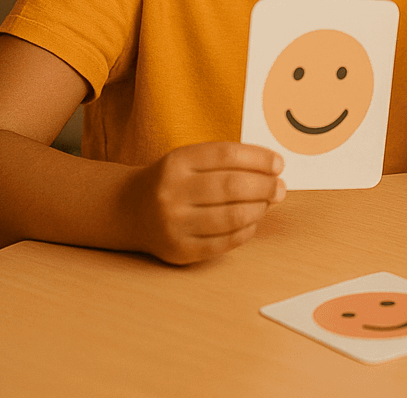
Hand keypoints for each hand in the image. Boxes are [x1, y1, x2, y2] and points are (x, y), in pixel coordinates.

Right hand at [123, 141, 285, 264]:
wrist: (127, 209)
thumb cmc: (173, 180)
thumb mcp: (190, 159)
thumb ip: (226, 161)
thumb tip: (273, 171)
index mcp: (177, 162)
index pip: (227, 156)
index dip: (259, 159)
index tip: (278, 164)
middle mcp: (172, 192)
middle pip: (232, 187)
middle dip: (265, 187)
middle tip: (279, 187)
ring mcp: (173, 224)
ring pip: (232, 217)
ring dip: (260, 209)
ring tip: (268, 203)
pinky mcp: (179, 250)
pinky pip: (224, 242)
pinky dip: (246, 231)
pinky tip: (252, 221)